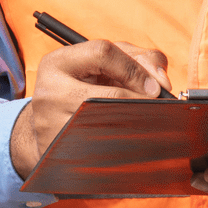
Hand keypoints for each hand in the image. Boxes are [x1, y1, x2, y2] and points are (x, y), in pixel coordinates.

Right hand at [10, 40, 171, 177]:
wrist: (45, 127)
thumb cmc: (82, 87)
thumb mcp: (102, 64)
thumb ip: (137, 59)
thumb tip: (162, 81)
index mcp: (57, 62)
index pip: (103, 52)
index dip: (135, 68)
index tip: (155, 86)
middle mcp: (49, 92)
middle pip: (109, 94)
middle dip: (141, 101)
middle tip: (157, 107)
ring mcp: (51, 125)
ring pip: (109, 126)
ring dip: (136, 124)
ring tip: (147, 122)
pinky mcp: (58, 154)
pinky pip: (102, 150)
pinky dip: (122, 144)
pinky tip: (130, 140)